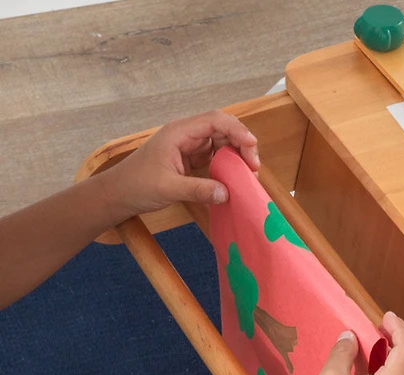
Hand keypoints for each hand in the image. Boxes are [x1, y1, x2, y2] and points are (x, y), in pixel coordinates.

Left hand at [100, 110, 259, 217]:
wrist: (118, 194)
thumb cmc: (137, 186)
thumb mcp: (169, 188)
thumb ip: (198, 190)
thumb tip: (227, 193)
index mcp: (179, 133)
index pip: (214, 121)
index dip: (237, 130)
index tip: (252, 148)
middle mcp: (186, 135)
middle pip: (222, 129)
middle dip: (241, 143)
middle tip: (254, 167)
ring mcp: (188, 147)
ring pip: (220, 142)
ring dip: (237, 154)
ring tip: (249, 173)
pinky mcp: (189, 160)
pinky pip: (214, 156)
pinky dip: (228, 164)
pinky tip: (235, 177)